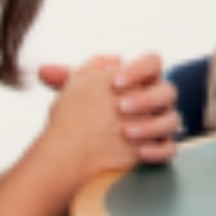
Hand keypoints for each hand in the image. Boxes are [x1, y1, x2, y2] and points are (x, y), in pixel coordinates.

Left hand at [40, 52, 180, 169]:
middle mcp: (155, 100)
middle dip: (145, 98)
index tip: (115, 82)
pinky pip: (170, 149)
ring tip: (125, 132)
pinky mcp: (160, 149)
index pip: (152, 62)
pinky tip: (139, 154)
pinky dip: (157, 151)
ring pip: (172, 120)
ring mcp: (160, 124)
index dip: (139, 69)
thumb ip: (65, 78)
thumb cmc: (82, 116)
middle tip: (119, 106)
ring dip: (150, 125)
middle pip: (168, 91)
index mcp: (139, 79)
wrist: (79, 153)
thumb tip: (43, 70)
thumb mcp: (74, 94)